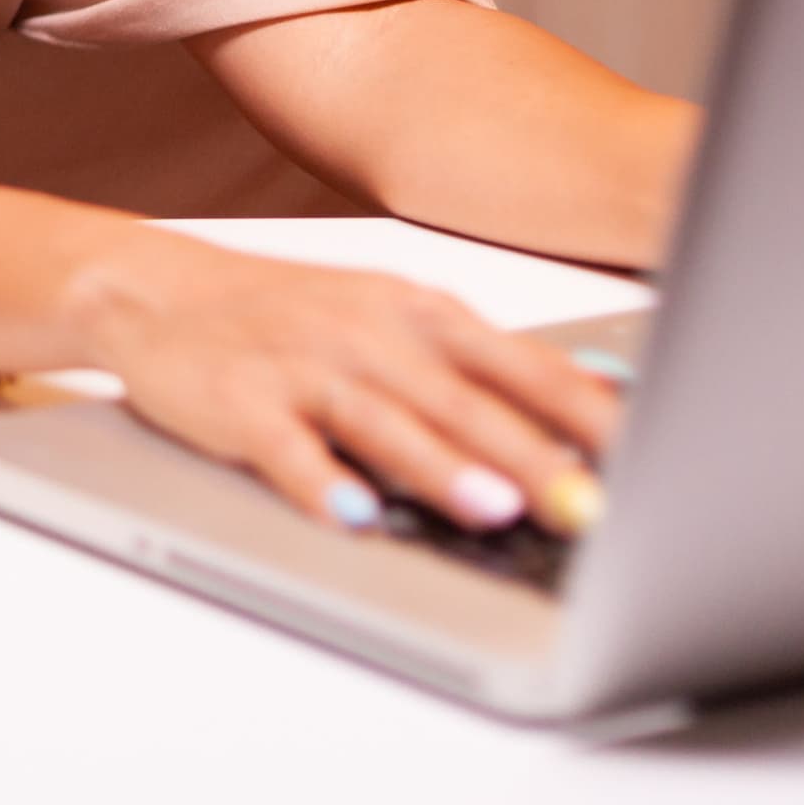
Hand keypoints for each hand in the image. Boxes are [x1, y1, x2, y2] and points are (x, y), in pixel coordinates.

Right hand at [71, 231, 617, 537]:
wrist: (158, 289)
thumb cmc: (293, 315)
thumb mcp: (395, 320)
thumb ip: (484, 365)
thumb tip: (598, 397)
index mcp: (419, 312)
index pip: (519, 363)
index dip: (584, 411)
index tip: (645, 453)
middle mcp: (369, 333)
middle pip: (462, 398)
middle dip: (530, 453)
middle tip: (588, 505)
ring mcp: (303, 366)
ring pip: (383, 421)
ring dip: (438, 466)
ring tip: (491, 507)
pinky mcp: (241, 402)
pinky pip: (285, 448)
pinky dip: (318, 482)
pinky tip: (348, 515)